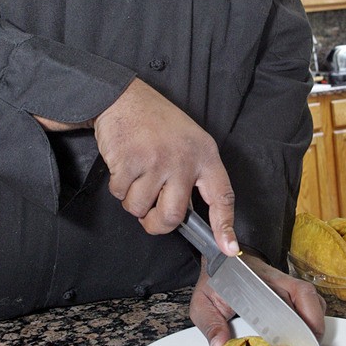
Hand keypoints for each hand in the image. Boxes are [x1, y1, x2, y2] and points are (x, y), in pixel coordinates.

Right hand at [92, 79, 237, 254]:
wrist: (123, 97)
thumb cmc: (156, 121)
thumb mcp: (189, 140)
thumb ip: (193, 174)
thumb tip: (188, 216)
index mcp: (205, 155)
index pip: (222, 196)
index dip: (225, 226)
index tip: (228, 248)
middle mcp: (184, 160)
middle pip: (172, 217)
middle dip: (155, 224)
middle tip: (149, 215)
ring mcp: (156, 162)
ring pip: (140, 209)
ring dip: (132, 200)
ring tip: (136, 175)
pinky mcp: (130, 163)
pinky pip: (120, 195)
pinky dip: (118, 187)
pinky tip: (123, 165)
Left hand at [190, 252, 325, 345]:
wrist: (219, 258)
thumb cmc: (215, 280)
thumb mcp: (203, 303)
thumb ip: (210, 324)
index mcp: (258, 282)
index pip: (289, 295)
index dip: (300, 317)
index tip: (299, 339)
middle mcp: (277, 281)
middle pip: (308, 297)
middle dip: (313, 324)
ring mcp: (285, 284)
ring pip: (312, 299)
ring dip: (316, 321)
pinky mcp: (287, 290)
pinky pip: (309, 302)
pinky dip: (312, 318)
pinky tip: (304, 336)